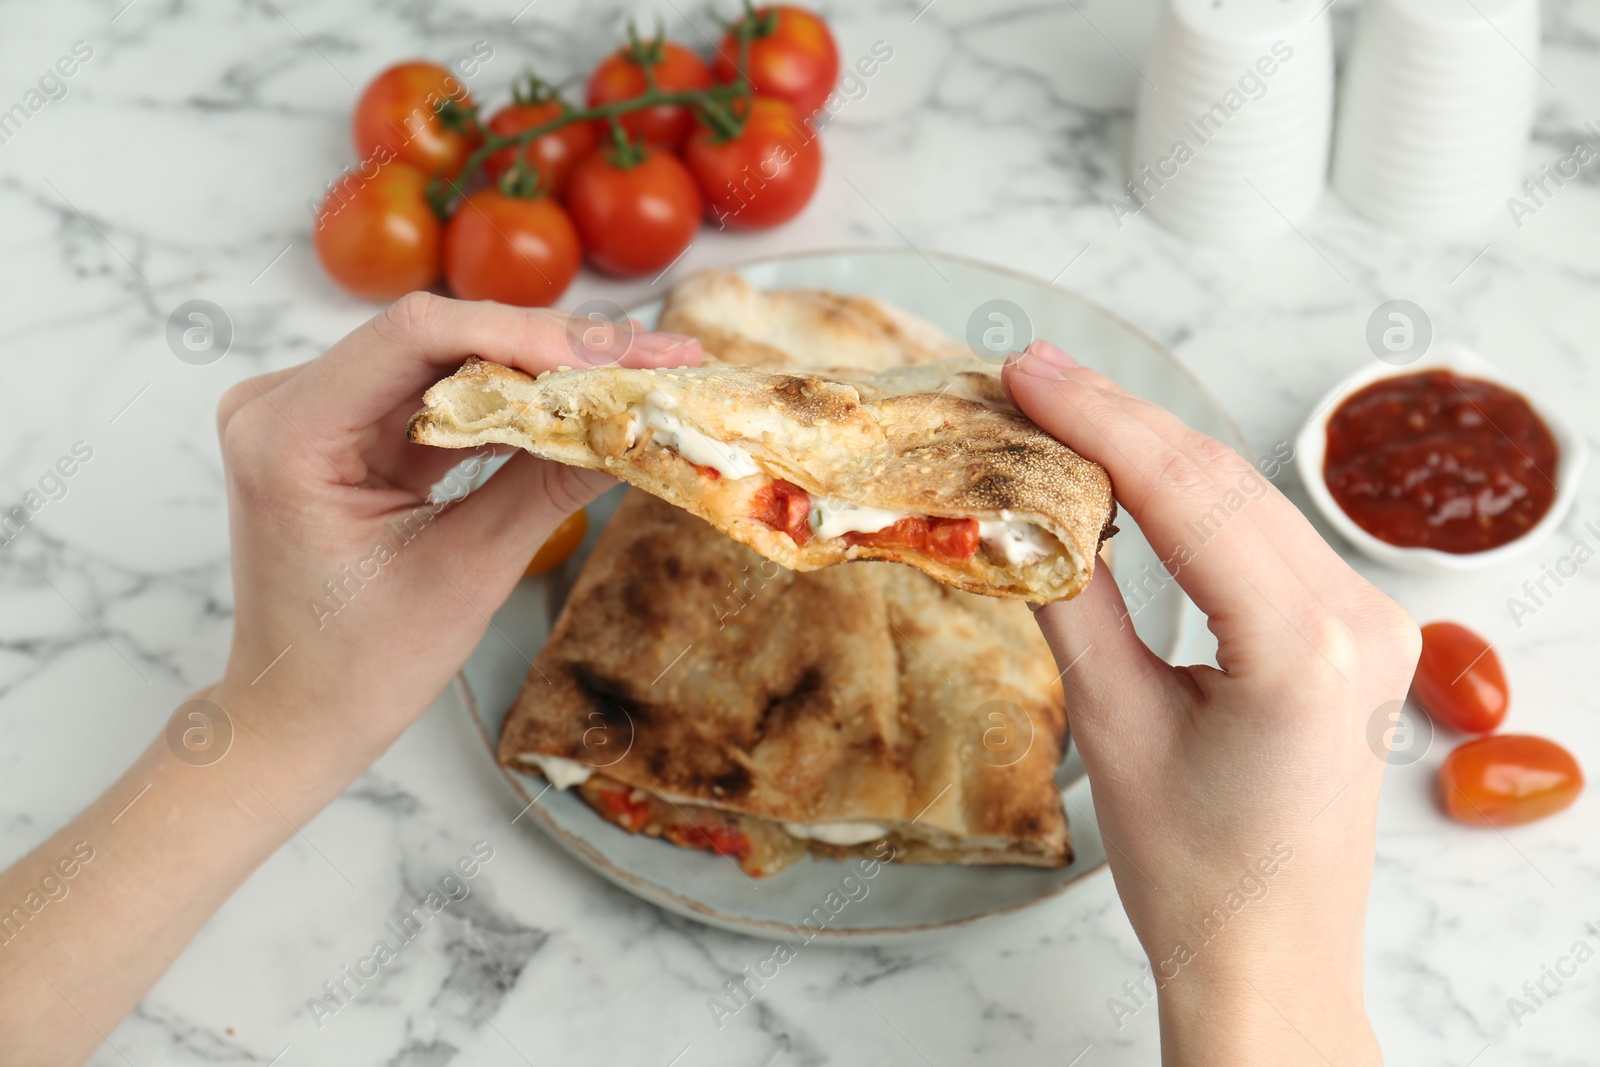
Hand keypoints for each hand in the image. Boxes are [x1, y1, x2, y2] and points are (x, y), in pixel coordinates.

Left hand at [213, 293, 701, 776]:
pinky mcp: (343, 428)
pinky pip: (438, 394)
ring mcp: (309, 410)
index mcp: (288, 434)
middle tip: (656, 356)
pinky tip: (581, 403)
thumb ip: (548, 487)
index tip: (619, 354)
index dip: (526, 333)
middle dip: (552, 349)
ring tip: (636, 375)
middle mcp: (283, 402)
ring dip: (541, 372)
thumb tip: (636, 425)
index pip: (415, 337)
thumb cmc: (359, 668)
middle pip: (435, 339)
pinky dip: (511, 403)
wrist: (296, 718)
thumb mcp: (466, 574)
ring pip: (445, 361)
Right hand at [1005, 340, 1417, 1064]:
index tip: (1028, 372)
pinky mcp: (1353, 629)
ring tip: (1063, 406)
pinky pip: (1263, 534)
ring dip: (1153, 449)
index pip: (1189, 495)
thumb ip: (1075, 604)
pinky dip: (1191, 495)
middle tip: (1030, 372)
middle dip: (1121, 418)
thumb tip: (1025, 510)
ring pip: (1244, 496)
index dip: (1100, 421)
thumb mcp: (1114, 728)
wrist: (1271, 955)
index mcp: (1305, 649)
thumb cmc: (1195, 872)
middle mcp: (1358, 618)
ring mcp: (1368, 620)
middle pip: (1222, 479)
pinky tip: (1132, 468)